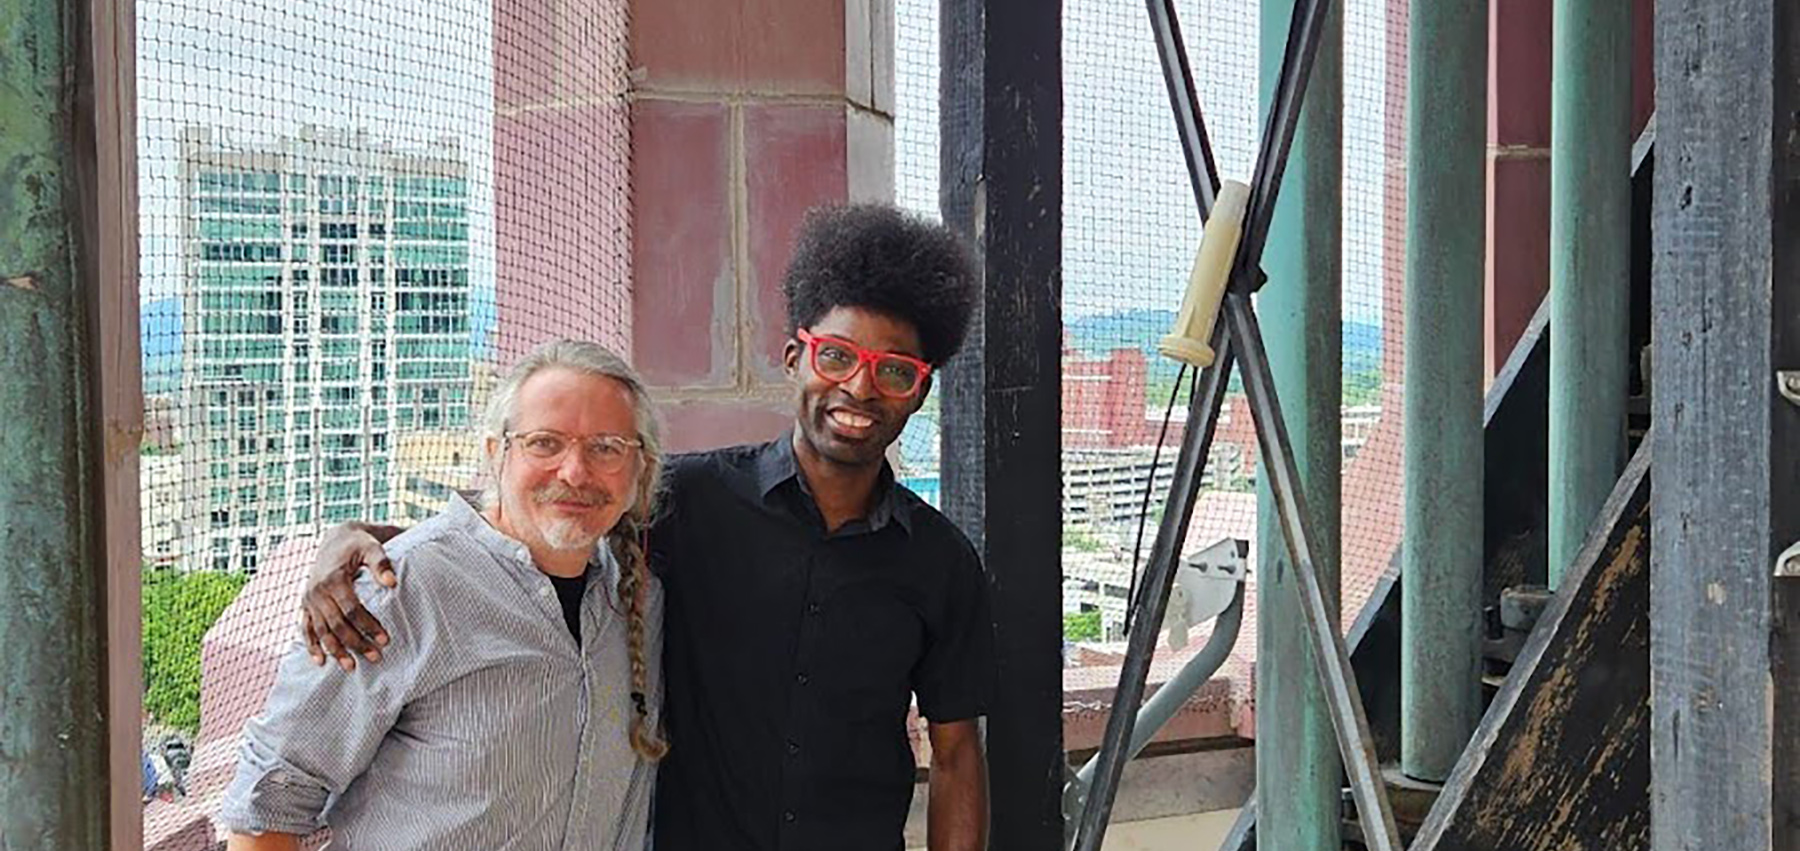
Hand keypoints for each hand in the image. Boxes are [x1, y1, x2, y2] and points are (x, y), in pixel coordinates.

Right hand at [301, 523, 400, 670]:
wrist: (336, 539)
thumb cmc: (358, 545)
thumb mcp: (371, 547)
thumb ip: (381, 563)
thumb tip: (392, 583)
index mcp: (333, 579)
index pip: (352, 609)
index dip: (368, 625)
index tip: (385, 640)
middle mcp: (317, 591)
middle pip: (336, 623)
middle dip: (355, 643)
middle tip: (375, 657)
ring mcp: (309, 599)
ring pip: (321, 630)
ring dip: (335, 650)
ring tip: (351, 667)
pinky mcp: (305, 604)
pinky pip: (305, 628)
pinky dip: (311, 645)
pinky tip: (320, 662)